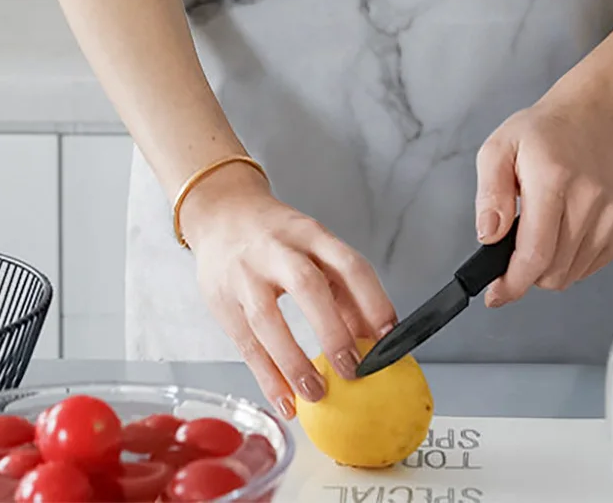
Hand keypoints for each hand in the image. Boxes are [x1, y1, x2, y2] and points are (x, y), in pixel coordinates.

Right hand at [180, 164, 397, 419]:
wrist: (223, 212)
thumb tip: (373, 337)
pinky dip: (267, 377)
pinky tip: (285, 400)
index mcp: (310, 233)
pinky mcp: (222, 301)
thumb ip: (342, 287)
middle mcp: (277, 250)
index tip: (390, 336)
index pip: (348, 263)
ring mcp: (245, 274)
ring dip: (294, 361)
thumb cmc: (278, 237)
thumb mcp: (314, 246)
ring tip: (317, 393)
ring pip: (267, 319)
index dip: (373, 299)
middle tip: (353, 369)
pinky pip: (246, 344)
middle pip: (306, 285)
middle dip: (332, 330)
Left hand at [473, 92, 612, 305]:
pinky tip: (564, 228)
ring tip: (542, 227)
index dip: (514, 282)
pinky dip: (570, 259)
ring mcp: (612, 215)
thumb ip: (489, 194)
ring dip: (549, 265)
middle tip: (514, 245)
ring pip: (571, 274)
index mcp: (553, 179)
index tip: (497, 294)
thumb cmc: (543, 133)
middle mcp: (589, 199)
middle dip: (526, 271)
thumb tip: (488, 235)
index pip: (536, 252)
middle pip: (553, 271)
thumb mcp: (498, 149)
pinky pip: (590, 266)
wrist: (593, 119)